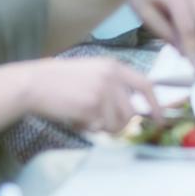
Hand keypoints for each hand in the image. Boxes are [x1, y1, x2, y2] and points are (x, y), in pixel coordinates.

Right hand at [24, 57, 160, 131]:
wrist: (34, 83)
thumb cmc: (59, 81)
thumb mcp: (91, 73)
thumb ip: (112, 86)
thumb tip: (130, 110)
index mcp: (114, 66)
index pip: (146, 85)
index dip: (156, 105)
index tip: (159, 120)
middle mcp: (112, 77)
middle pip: (131, 112)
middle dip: (121, 125)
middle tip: (102, 125)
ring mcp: (103, 91)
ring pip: (117, 124)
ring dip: (104, 129)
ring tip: (85, 119)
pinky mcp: (92, 106)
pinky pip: (100, 128)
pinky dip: (88, 129)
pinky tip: (75, 119)